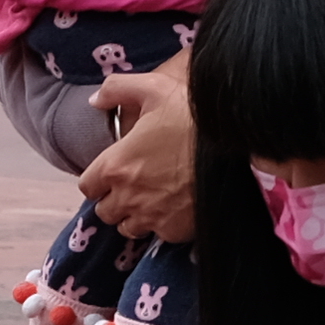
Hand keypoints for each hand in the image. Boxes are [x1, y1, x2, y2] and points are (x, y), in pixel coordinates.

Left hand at [82, 55, 201, 244]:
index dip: (98, 179)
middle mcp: (128, 197)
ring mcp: (151, 217)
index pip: (87, 186)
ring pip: (128, 228)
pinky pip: (157, 235)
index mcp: (116, 165)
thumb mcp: (154, 88)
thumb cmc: (193, 116)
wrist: (237, 145)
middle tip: (133, 185)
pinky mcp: (174, 231)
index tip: (113, 172)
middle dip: (114, 200)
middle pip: (105, 211)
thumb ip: (116, 89)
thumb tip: (94, 100)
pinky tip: (174, 208)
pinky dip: (161, 225)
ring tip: (151, 200)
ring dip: (134, 216)